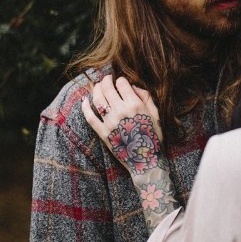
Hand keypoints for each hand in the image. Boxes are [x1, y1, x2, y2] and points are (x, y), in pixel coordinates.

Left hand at [82, 74, 179, 230]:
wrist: (145, 162)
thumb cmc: (153, 137)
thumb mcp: (156, 114)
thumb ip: (146, 97)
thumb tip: (133, 86)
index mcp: (135, 105)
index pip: (122, 84)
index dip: (121, 80)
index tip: (121, 81)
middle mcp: (120, 112)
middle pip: (107, 88)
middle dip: (106, 80)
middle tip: (107, 79)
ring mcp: (110, 122)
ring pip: (97, 99)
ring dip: (96, 89)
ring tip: (97, 86)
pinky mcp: (103, 133)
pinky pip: (90, 117)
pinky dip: (85, 107)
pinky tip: (84, 101)